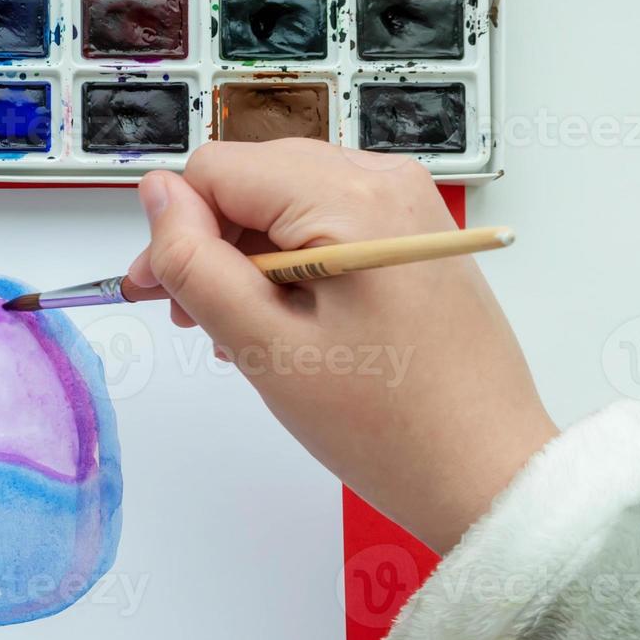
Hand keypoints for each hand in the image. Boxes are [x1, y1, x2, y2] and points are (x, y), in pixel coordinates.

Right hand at [129, 140, 557, 552]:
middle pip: (251, 179)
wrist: (484, 469)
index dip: (172, 228)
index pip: (217, 170)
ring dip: (243, 258)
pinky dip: (285, 265)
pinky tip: (278, 322)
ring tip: (236, 331)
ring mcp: (405, 205)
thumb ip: (197, 263)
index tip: (155, 292)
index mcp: (351, 199)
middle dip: (207, 242)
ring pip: (282, 201)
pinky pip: (322, 223)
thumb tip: (156, 195)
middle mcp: (385, 181)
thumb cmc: (388, 423)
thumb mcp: (265, 346)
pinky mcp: (411, 234)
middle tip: (188, 316)